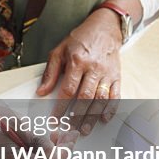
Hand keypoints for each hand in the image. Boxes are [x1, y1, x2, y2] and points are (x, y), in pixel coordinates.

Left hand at [37, 9, 121, 134]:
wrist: (104, 28)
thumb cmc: (80, 39)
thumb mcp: (60, 51)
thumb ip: (50, 72)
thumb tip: (42, 92)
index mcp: (77, 61)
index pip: (68, 89)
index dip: (61, 107)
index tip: (55, 119)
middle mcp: (93, 68)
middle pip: (85, 97)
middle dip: (77, 116)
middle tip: (70, 130)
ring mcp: (106, 73)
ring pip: (100, 98)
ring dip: (92, 116)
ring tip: (85, 129)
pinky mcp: (116, 76)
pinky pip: (115, 95)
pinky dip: (110, 108)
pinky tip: (104, 118)